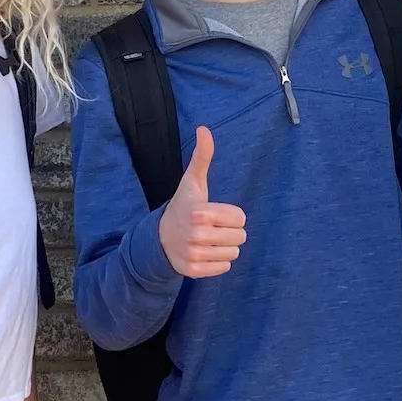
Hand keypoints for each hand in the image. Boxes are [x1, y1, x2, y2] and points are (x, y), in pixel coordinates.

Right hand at [158, 127, 246, 278]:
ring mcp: (194, 255)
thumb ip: (202, 157)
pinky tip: (205, 253)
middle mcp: (196, 235)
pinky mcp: (194, 271)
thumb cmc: (184, 207)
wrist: (160, 238)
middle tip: (214, 228)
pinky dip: (218, 262)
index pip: (240, 218)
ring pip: (234, 253)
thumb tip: (204, 129)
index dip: (232, 215)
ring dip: (225, 247)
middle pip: (240, 237)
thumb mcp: (193, 182)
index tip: (216, 214)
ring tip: (210, 240)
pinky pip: (225, 268)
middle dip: (231, 232)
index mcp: (200, 212)